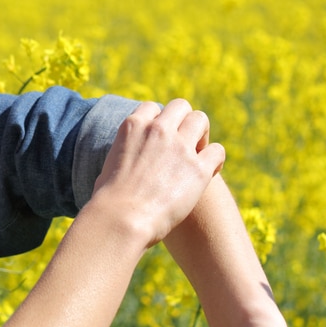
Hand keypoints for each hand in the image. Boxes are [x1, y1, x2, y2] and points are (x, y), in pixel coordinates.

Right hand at [90, 100, 225, 245]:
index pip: (152, 108)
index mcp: (133, 126)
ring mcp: (180, 147)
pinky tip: (210, 171)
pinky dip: (215, 159)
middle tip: (184, 141)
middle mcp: (158, 130)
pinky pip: (217, 151)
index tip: (161, 136)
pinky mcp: (198, 168)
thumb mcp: (109, 165)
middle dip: (184, 120)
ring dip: (201, 134)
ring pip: (201, 120)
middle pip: (181, 107)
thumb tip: (125, 162)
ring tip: (198, 153)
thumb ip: (124, 153)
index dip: (159, 121)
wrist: (121, 219)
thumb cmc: (108, 201)